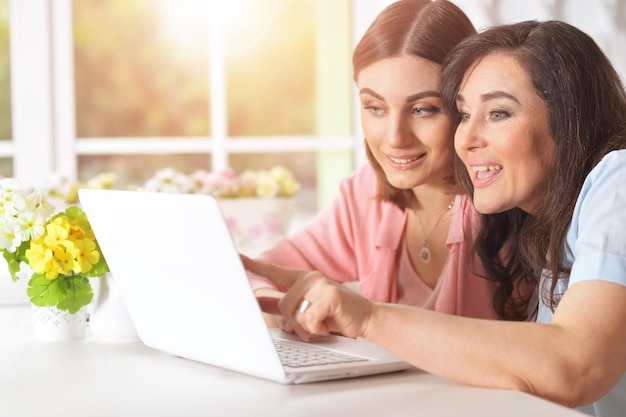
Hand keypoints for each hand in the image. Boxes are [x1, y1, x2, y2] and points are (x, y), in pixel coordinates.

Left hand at [241, 255, 372, 340]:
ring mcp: (320, 284)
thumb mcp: (305, 308)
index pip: (273, 271)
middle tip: (311, 325)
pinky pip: (309, 320)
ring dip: (306, 328)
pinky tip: (328, 324)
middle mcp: (309, 277)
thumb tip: (257, 301)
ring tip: (321, 323)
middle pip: (282, 306)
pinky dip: (317, 329)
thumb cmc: (335, 314)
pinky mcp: (330, 295)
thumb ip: (281, 304)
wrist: (366, 318)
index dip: (253, 265)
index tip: (236, 258)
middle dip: (294, 323)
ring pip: (294, 315)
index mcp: (301, 279)